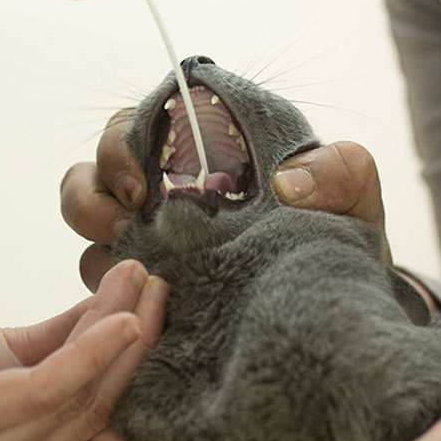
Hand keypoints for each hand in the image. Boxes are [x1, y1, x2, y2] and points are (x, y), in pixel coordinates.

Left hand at [0, 259, 166, 440]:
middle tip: (157, 291)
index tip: (152, 325)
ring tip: (137, 279)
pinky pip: (48, 387)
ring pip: (82, 396)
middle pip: (102, 417)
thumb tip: (118, 321)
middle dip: (139, 346)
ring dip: (119, 328)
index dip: (139, 387)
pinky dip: (89, 346)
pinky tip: (114, 311)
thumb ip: (50, 358)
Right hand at [61, 111, 391, 287]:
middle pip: (96, 168)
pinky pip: (100, 286)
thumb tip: (292, 180)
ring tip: (133, 266)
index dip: (123, 141)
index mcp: (202, 148)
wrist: (335, 317)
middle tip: (126, 222)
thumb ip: (341, 170)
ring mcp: (149, 237)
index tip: (140, 180)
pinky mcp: (142, 290)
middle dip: (96, 191)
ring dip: (95, 238)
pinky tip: (141, 310)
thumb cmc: (336, 240)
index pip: (139, 122)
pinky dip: (107, 293)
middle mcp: (165, 187)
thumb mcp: (351, 201)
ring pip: (88, 219)